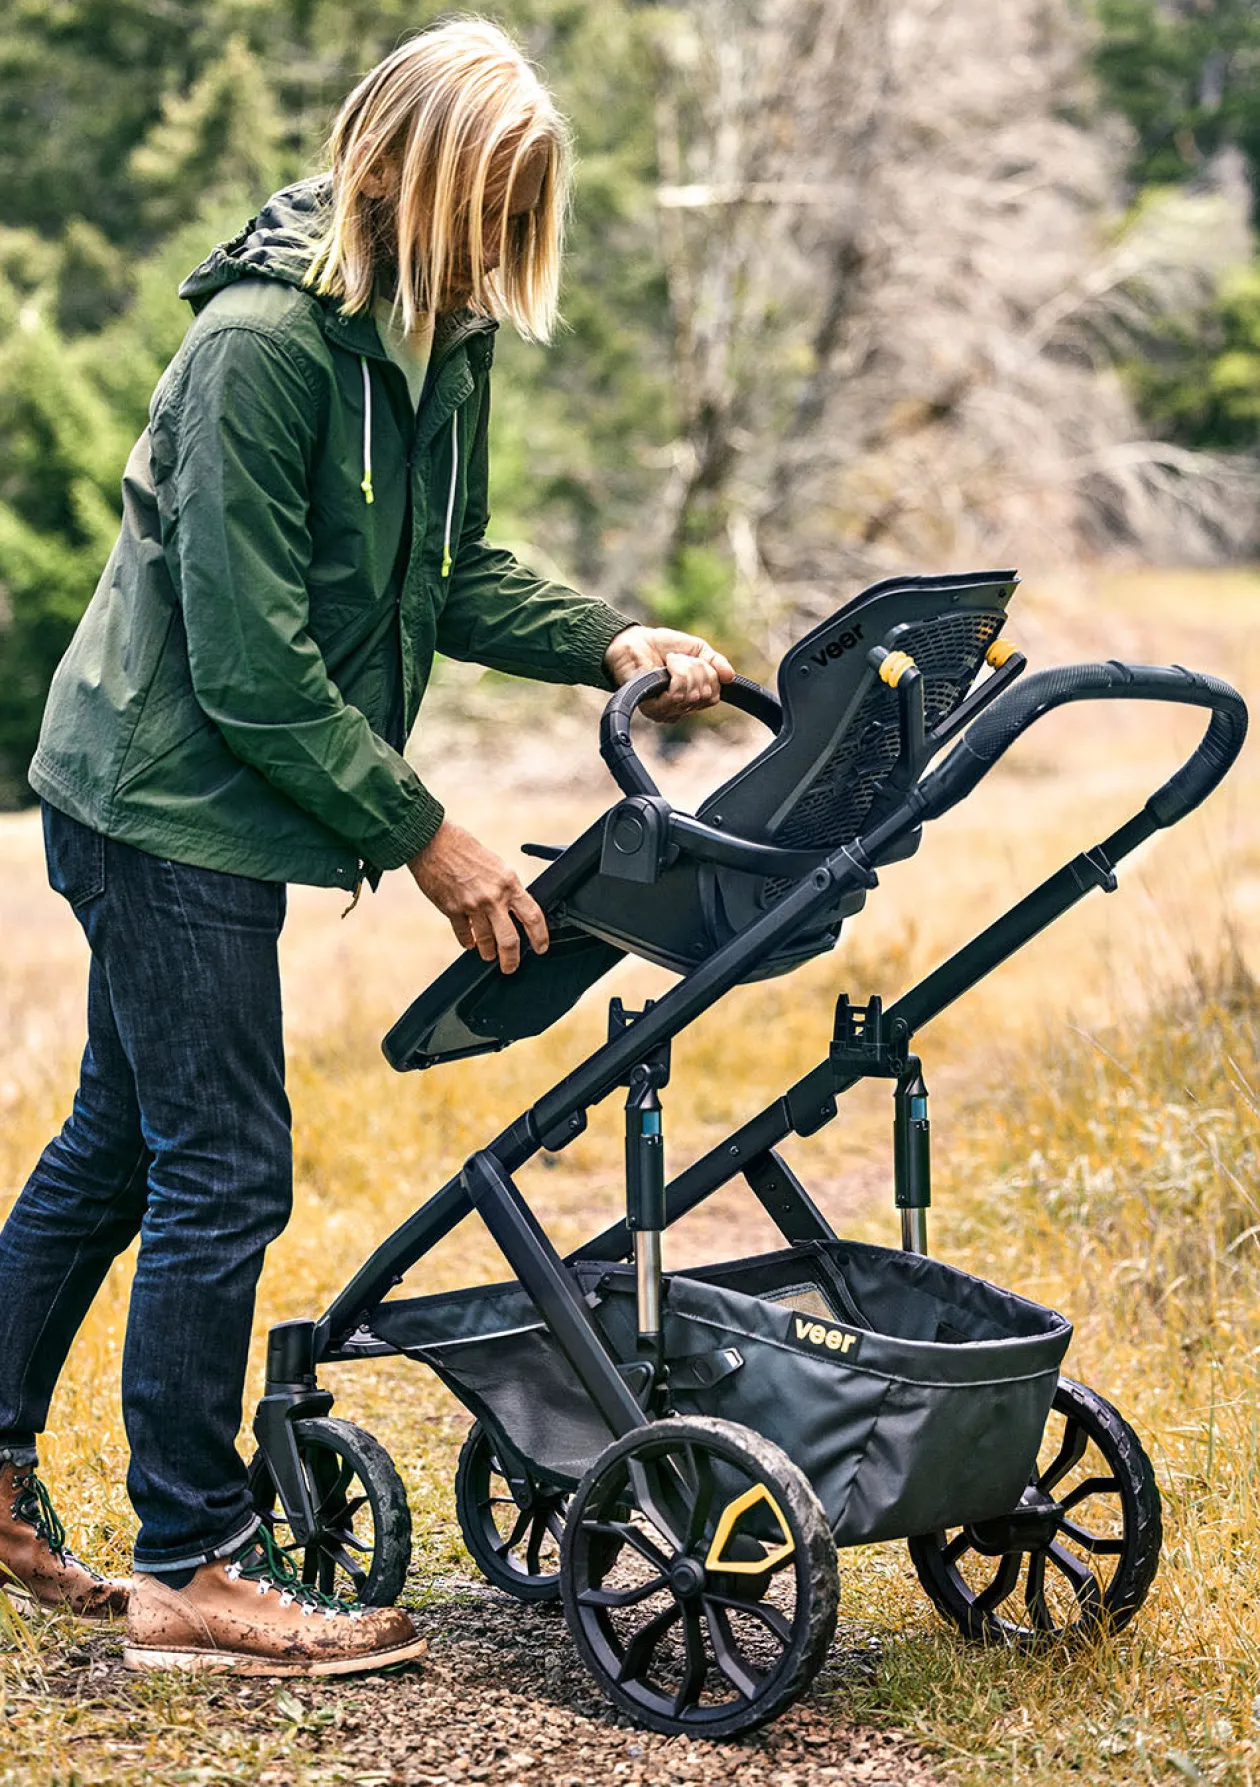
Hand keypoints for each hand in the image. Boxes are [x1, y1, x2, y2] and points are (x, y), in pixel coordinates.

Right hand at [408, 820, 547, 974]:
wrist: (433, 842)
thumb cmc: (464, 847)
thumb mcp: (496, 864)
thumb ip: (505, 887)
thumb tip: (513, 907)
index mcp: (508, 882)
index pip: (533, 916)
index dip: (540, 936)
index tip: (541, 947)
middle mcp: (493, 897)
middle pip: (509, 939)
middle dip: (511, 959)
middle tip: (511, 967)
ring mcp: (472, 906)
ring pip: (485, 941)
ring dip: (487, 951)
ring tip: (488, 955)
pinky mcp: (452, 910)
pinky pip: (463, 935)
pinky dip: (467, 941)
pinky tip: (469, 944)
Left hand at [603, 625, 735, 721]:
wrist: (634, 641)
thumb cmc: (662, 646)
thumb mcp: (697, 650)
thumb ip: (716, 663)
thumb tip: (731, 677)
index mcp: (691, 698)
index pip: (714, 696)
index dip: (710, 674)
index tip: (695, 659)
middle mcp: (680, 709)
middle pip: (706, 695)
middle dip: (698, 669)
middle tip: (681, 658)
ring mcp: (666, 711)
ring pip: (693, 695)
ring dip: (686, 669)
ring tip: (672, 660)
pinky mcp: (652, 709)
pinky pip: (677, 695)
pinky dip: (676, 672)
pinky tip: (666, 666)